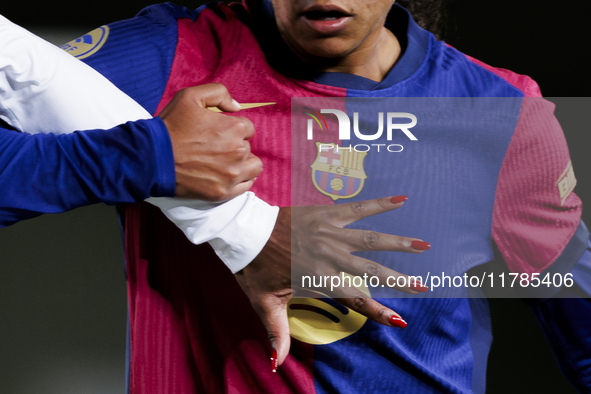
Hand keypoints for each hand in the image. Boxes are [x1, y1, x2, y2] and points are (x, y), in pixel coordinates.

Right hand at [158, 83, 262, 200]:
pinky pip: (246, 186)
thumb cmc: (171, 127)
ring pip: (253, 167)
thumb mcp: (190, 96)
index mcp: (234, 128)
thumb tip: (237, 106)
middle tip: (215, 147)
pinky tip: (228, 175)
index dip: (233, 129)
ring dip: (244, 163)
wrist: (152, 158)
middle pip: (248, 147)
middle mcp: (238, 152)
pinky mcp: (223, 192)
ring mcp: (231, 174)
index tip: (218, 133)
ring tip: (226, 162)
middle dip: (235, 145)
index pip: (247, 128)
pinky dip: (240, 180)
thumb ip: (219, 93)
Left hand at [234, 196, 429, 370]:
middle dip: (399, 281)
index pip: (355, 299)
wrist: (246, 231)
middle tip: (424, 287)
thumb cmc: (255, 268)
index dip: (378, 311)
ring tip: (424, 245)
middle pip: (372, 271)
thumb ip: (276, 332)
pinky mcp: (327, 214)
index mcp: (319, 278)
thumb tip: (277, 364)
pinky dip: (379, 204)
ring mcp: (331, 233)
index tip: (401, 320)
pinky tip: (401, 200)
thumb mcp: (264, 303)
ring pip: (372, 240)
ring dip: (399, 243)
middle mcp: (330, 256)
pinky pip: (358, 208)